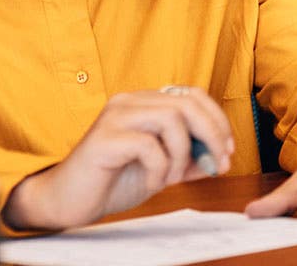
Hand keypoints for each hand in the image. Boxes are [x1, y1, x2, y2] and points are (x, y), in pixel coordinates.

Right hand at [3, 86, 234, 229]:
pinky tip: (152, 183)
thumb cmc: (111, 182)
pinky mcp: (104, 139)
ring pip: (171, 119)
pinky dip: (160, 169)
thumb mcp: (162, 170)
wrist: (68, 201)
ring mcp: (115, 117)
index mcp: (143, 103)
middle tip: (218, 164)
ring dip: (182, 154)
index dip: (217, 120)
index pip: (191, 94)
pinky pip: (149, 146)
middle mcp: (129, 102)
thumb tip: (220, 158)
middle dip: (212, 134)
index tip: (228, 150)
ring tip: (171, 178)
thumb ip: (189, 161)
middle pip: (186, 102)